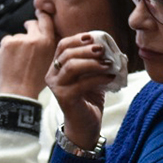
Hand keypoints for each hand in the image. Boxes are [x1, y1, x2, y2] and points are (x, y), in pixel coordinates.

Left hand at [0, 12, 56, 98]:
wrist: (19, 91)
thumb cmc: (36, 80)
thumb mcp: (52, 62)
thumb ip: (51, 46)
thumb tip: (49, 33)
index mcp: (48, 42)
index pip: (46, 20)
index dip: (42, 15)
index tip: (40, 13)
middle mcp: (34, 38)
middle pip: (32, 24)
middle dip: (29, 27)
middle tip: (27, 34)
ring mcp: (19, 39)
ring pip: (18, 36)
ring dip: (18, 43)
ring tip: (18, 60)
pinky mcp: (6, 43)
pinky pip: (7, 40)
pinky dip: (7, 48)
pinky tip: (10, 60)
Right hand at [46, 32, 116, 150]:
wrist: (85, 125)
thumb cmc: (89, 99)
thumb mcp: (91, 76)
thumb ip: (94, 62)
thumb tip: (108, 46)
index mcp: (57, 67)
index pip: (63, 46)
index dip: (77, 39)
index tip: (93, 37)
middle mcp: (52, 75)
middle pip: (67, 54)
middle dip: (86, 49)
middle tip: (103, 49)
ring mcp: (57, 87)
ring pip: (71, 66)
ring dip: (92, 62)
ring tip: (108, 63)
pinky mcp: (64, 98)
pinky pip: (82, 83)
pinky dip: (98, 77)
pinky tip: (110, 76)